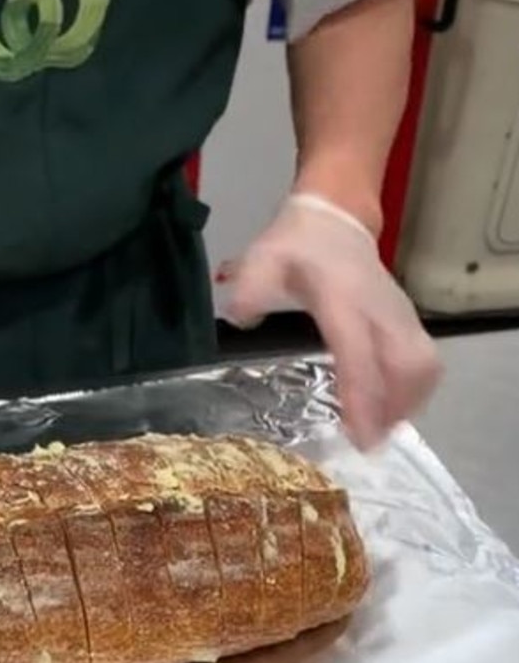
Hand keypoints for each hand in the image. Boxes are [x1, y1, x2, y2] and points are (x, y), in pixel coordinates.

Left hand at [218, 196, 441, 450]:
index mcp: (343, 296)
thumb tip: (239, 318)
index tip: (358, 434)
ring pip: (422, 366)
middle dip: (392, 409)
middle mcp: (380, 308)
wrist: (334, 220)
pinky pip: (423, 360)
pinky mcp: (408, 319)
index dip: (362, 395)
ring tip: (377, 431)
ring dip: (406, 403)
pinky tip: (389, 408)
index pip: (359, 352)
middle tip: (366, 443)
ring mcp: (400, 313)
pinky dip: (413, 390)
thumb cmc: (294, 246)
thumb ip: (250, 288)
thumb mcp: (262, 260)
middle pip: (405, 366)